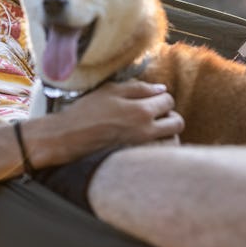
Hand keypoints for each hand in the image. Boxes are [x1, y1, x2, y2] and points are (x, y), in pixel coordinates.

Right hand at [60, 80, 183, 149]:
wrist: (68, 137)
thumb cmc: (86, 111)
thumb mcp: (110, 90)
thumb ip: (138, 88)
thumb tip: (161, 88)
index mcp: (141, 111)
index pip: (168, 100)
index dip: (161, 96)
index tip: (151, 97)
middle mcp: (146, 131)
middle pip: (177, 122)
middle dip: (170, 114)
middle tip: (156, 112)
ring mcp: (142, 148)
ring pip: (173, 141)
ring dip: (168, 132)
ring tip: (155, 127)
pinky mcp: (136, 159)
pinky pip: (160, 154)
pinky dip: (160, 147)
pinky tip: (149, 141)